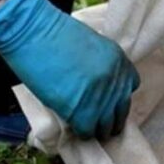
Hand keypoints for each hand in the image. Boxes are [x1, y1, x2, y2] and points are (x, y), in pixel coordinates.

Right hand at [0, 0, 138, 139]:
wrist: (33, 31)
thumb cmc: (53, 32)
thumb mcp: (90, 44)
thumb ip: (100, 64)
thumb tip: (96, 84)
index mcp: (119, 60)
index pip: (131, 86)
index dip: (117, 96)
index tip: (106, 100)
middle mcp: (115, 79)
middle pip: (121, 111)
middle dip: (109, 117)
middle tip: (96, 120)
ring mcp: (101, 97)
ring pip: (106, 126)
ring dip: (95, 128)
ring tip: (85, 126)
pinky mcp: (82, 111)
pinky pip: (87, 131)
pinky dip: (80, 132)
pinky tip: (72, 126)